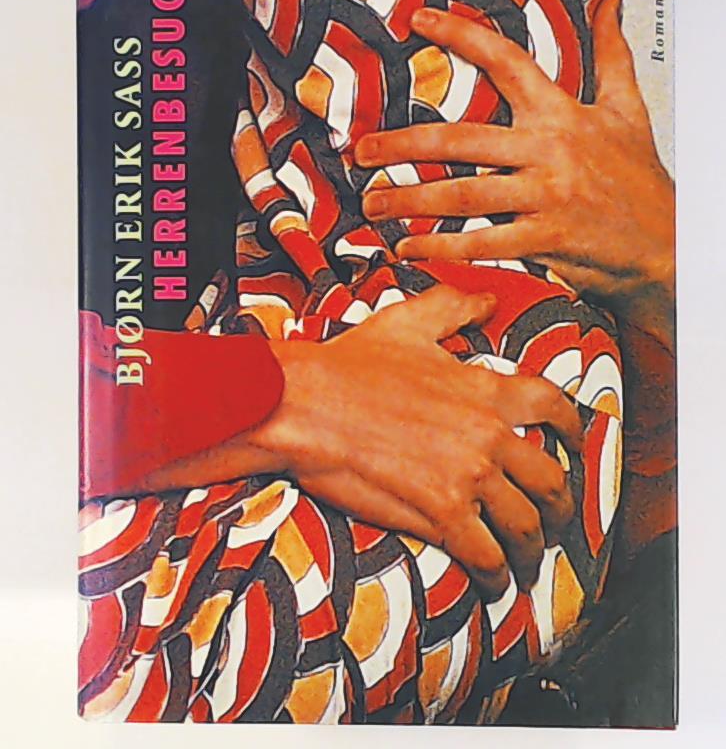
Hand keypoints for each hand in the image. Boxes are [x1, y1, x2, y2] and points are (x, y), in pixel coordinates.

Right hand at [251, 285, 581, 596]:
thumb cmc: (350, 363)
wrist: (306, 404)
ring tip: (529, 560)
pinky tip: (495, 582)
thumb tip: (488, 300)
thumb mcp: (407, 322)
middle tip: (554, 519)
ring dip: (534, 548)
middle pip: (552, 480)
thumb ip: (454, 307)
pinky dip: (498, 575)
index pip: (554, 408)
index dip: (574, 431)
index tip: (574, 445)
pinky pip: (487, 556)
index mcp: (487, 390)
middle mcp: (490, 436)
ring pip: (526, 525)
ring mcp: (469, 478)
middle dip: (560, 507)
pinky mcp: (442, 515)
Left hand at [355, 0, 674, 347]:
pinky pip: (483, 242)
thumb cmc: (641, 179)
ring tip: (371, 203)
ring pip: (464, 194)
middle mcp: (550, 149)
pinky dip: (442, 247)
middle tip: (361, 150)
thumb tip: (610, 4)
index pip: (507, 61)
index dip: (461, 35)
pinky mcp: (546, 238)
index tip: (419, 21)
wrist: (667, 243)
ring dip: (410, 200)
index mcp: (562, 113)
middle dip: (404, 144)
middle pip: (462, 139)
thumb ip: (613, 55)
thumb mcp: (630, 110)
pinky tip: (408, 247)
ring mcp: (547, 195)